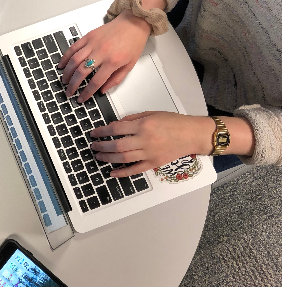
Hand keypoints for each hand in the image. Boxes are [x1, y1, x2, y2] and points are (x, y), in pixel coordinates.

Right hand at [58, 8, 150, 101]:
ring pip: (74, 60)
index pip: (96, 82)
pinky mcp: (88, 36)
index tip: (81, 98)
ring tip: (64, 81)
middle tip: (69, 92)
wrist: (134, 22)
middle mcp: (101, 52)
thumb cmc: (133, 42)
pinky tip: (62, 64)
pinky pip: (73, 48)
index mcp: (113, 61)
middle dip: (73, 85)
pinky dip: (65, 57)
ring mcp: (93, 43)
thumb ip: (116, 79)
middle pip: (81, 72)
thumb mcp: (130, 65)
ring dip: (67, 73)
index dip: (87, 93)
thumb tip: (102, 90)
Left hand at [89, 111, 213, 176]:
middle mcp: (144, 140)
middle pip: (117, 145)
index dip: (102, 131)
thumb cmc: (173, 122)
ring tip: (98, 156)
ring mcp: (149, 153)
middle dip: (102, 146)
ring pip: (123, 158)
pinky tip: (112, 173)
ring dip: (108, 158)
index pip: (116, 129)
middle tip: (93, 146)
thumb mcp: (151, 113)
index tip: (94, 133)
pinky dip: (122, 172)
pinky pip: (135, 170)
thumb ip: (132, 119)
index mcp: (143, 125)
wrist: (192, 134)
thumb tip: (116, 125)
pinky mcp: (154, 163)